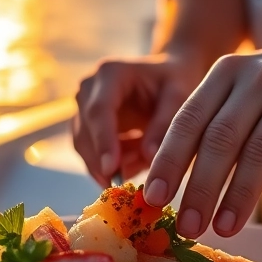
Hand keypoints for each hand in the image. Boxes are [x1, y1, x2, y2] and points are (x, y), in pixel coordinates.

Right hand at [72, 55, 206, 186]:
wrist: (166, 76)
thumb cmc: (174, 81)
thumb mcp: (178, 96)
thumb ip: (164, 125)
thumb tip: (149, 158)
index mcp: (110, 74)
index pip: (99, 110)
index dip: (103, 141)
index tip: (111, 170)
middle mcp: (88, 89)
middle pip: (85, 133)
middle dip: (103, 163)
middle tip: (127, 188)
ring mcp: (82, 108)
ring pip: (85, 148)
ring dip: (110, 165)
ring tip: (142, 165)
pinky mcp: (85, 127)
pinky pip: (93, 155)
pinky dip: (114, 165)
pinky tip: (136, 161)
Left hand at [143, 24, 261, 237]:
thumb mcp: (249, 85)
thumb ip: (220, 122)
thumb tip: (184, 181)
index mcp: (227, 73)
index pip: (188, 120)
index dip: (168, 161)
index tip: (153, 197)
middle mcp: (258, 78)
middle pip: (219, 139)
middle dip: (199, 187)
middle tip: (187, 226)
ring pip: (259, 148)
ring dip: (239, 193)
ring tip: (224, 227)